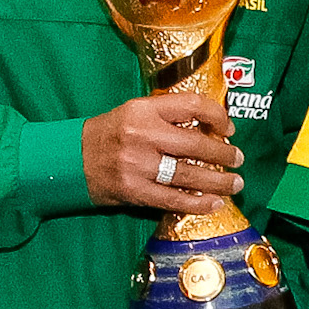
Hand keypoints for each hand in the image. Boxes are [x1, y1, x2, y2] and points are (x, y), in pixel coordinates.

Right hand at [84, 94, 241, 216]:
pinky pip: (173, 200)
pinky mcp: (134, 191)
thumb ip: (168, 116)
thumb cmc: (110, 134)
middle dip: (224, 154)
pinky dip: (197, 203)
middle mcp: (141, 135)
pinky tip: (214, 203)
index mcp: (143, 110)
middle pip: (196, 144)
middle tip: (238, 159)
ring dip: (218, 182)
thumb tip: (211, 128)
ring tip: (235, 184)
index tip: (229, 129)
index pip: (192, 105)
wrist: (70, 159)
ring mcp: (137, 165)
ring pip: (189, 175)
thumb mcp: (134, 113)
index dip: (217, 116)